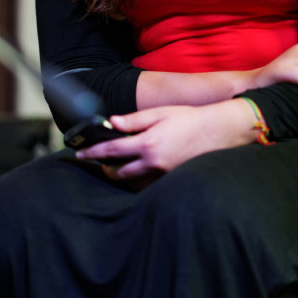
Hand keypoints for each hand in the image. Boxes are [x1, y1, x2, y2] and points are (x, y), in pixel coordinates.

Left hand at [75, 99, 255, 181]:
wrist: (218, 132)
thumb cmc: (189, 118)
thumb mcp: (160, 113)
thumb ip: (134, 120)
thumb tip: (112, 122)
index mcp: (147, 143)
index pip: (111, 151)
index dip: (93, 152)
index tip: (79, 154)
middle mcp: (152, 162)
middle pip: (118, 172)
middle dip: (104, 167)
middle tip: (96, 161)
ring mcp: (162, 173)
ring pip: (131, 181)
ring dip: (119, 175)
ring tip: (112, 167)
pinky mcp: (170, 178)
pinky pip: (146, 184)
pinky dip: (136, 180)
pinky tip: (135, 173)